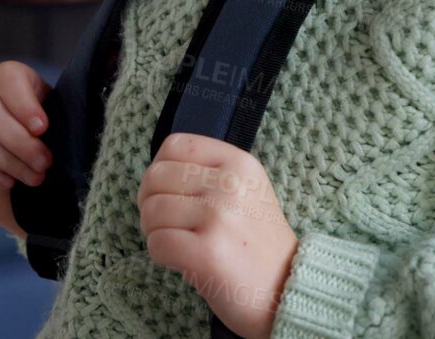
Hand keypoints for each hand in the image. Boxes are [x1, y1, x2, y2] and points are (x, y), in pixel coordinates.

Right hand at [0, 61, 51, 236]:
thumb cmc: (62, 165)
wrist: (44, 204)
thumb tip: (49, 127)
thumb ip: (62, 123)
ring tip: (35, 178)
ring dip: (9, 161)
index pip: (7, 74)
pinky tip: (9, 184)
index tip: (42, 128)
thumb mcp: (68, 139)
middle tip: (45, 164)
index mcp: (22, 90)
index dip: (21, 100)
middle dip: (20, 141)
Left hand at [139, 133, 298, 338]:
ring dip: (153, 230)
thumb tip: (154, 174)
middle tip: (165, 223)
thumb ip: (207, 174)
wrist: (285, 288)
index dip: (159, 168)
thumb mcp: (245, 190)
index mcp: (239, 163)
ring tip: (175, 241)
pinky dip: (159, 254)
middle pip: (157, 177)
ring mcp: (219, 217)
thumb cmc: (256, 242)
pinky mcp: (207, 252)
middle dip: (150, 202)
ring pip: (152, 210)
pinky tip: (179, 260)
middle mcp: (230, 184)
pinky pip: (157, 243)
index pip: (175, 145)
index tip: (167, 192)